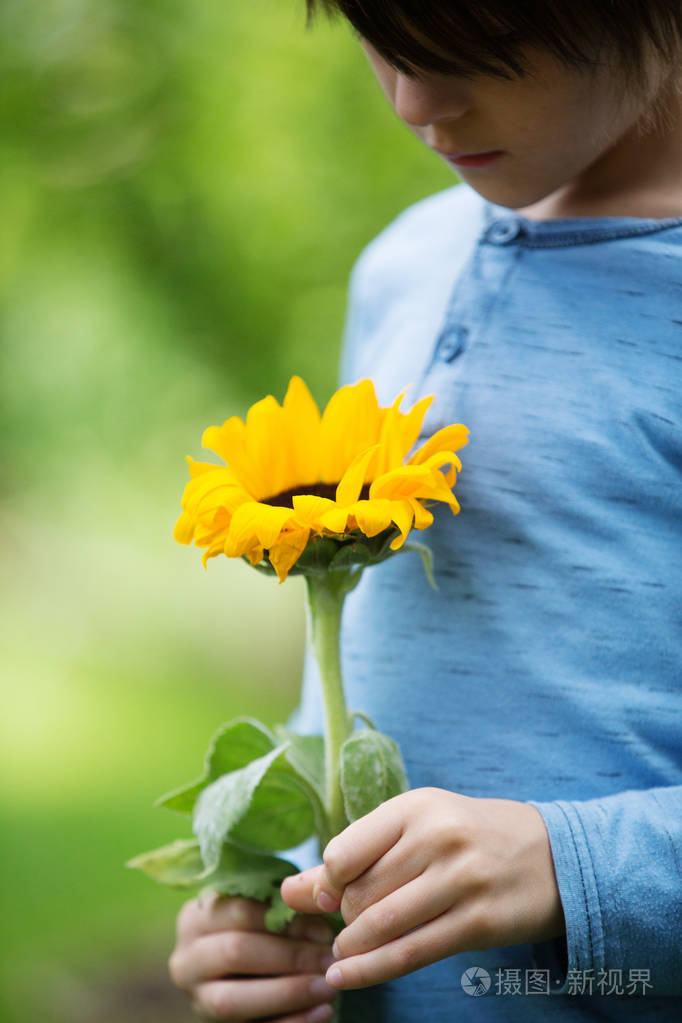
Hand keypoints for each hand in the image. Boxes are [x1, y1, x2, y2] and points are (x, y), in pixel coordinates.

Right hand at [168, 892, 339, 1020]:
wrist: (238, 967)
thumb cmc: (256, 930)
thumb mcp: (259, 910)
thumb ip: (279, 906)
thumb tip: (320, 903)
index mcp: (196, 918)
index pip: (241, 912)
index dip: (286, 922)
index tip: (325, 931)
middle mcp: (187, 959)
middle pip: (236, 952)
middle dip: (290, 957)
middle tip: (329, 960)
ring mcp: (197, 998)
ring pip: (233, 1000)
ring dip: (288, 993)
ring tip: (328, 987)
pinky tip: (321, 1012)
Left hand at [280, 787, 564, 989]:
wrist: (552, 855)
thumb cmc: (468, 838)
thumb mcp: (415, 829)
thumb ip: (352, 858)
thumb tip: (286, 892)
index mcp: (416, 806)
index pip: (345, 851)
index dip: (329, 882)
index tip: (333, 895)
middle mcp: (438, 837)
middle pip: (362, 892)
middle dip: (346, 918)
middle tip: (350, 925)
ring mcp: (461, 879)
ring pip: (382, 924)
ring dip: (353, 948)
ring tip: (343, 955)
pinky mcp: (478, 921)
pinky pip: (411, 952)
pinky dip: (372, 970)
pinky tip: (348, 977)